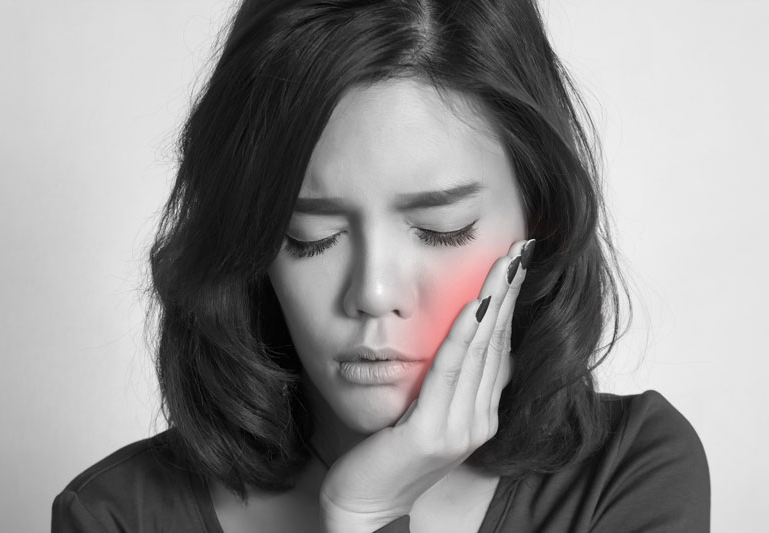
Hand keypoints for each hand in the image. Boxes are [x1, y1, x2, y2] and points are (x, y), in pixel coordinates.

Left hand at [319, 238, 533, 531]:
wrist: (364, 504)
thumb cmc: (388, 452)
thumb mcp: (425, 409)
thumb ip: (447, 380)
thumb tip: (460, 337)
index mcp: (481, 414)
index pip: (500, 347)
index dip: (510, 304)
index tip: (517, 264)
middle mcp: (479, 420)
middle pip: (497, 343)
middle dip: (509, 293)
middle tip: (521, 249)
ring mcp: (460, 429)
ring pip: (481, 351)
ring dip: (494, 302)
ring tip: (506, 264)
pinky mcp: (433, 434)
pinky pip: (450, 372)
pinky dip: (463, 336)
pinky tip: (473, 305)